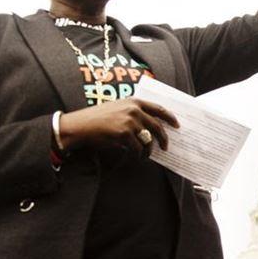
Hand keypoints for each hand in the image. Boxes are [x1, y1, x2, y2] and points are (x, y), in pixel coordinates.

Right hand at [58, 98, 178, 153]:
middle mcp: (134, 110)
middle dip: (163, 138)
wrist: (81, 125)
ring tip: (145, 155)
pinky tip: (135, 157)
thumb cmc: (98, 119)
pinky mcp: (124, 134)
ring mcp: (130, 121)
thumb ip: (133, 113)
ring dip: (148, 150)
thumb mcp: (117, 108)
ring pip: (148, 140)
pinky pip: (137, 148)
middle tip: (166, 147)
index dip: (170, 117)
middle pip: (157, 126)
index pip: (158, 108)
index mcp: (134, 101)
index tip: (177, 124)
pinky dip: (137, 155)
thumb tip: (149, 129)